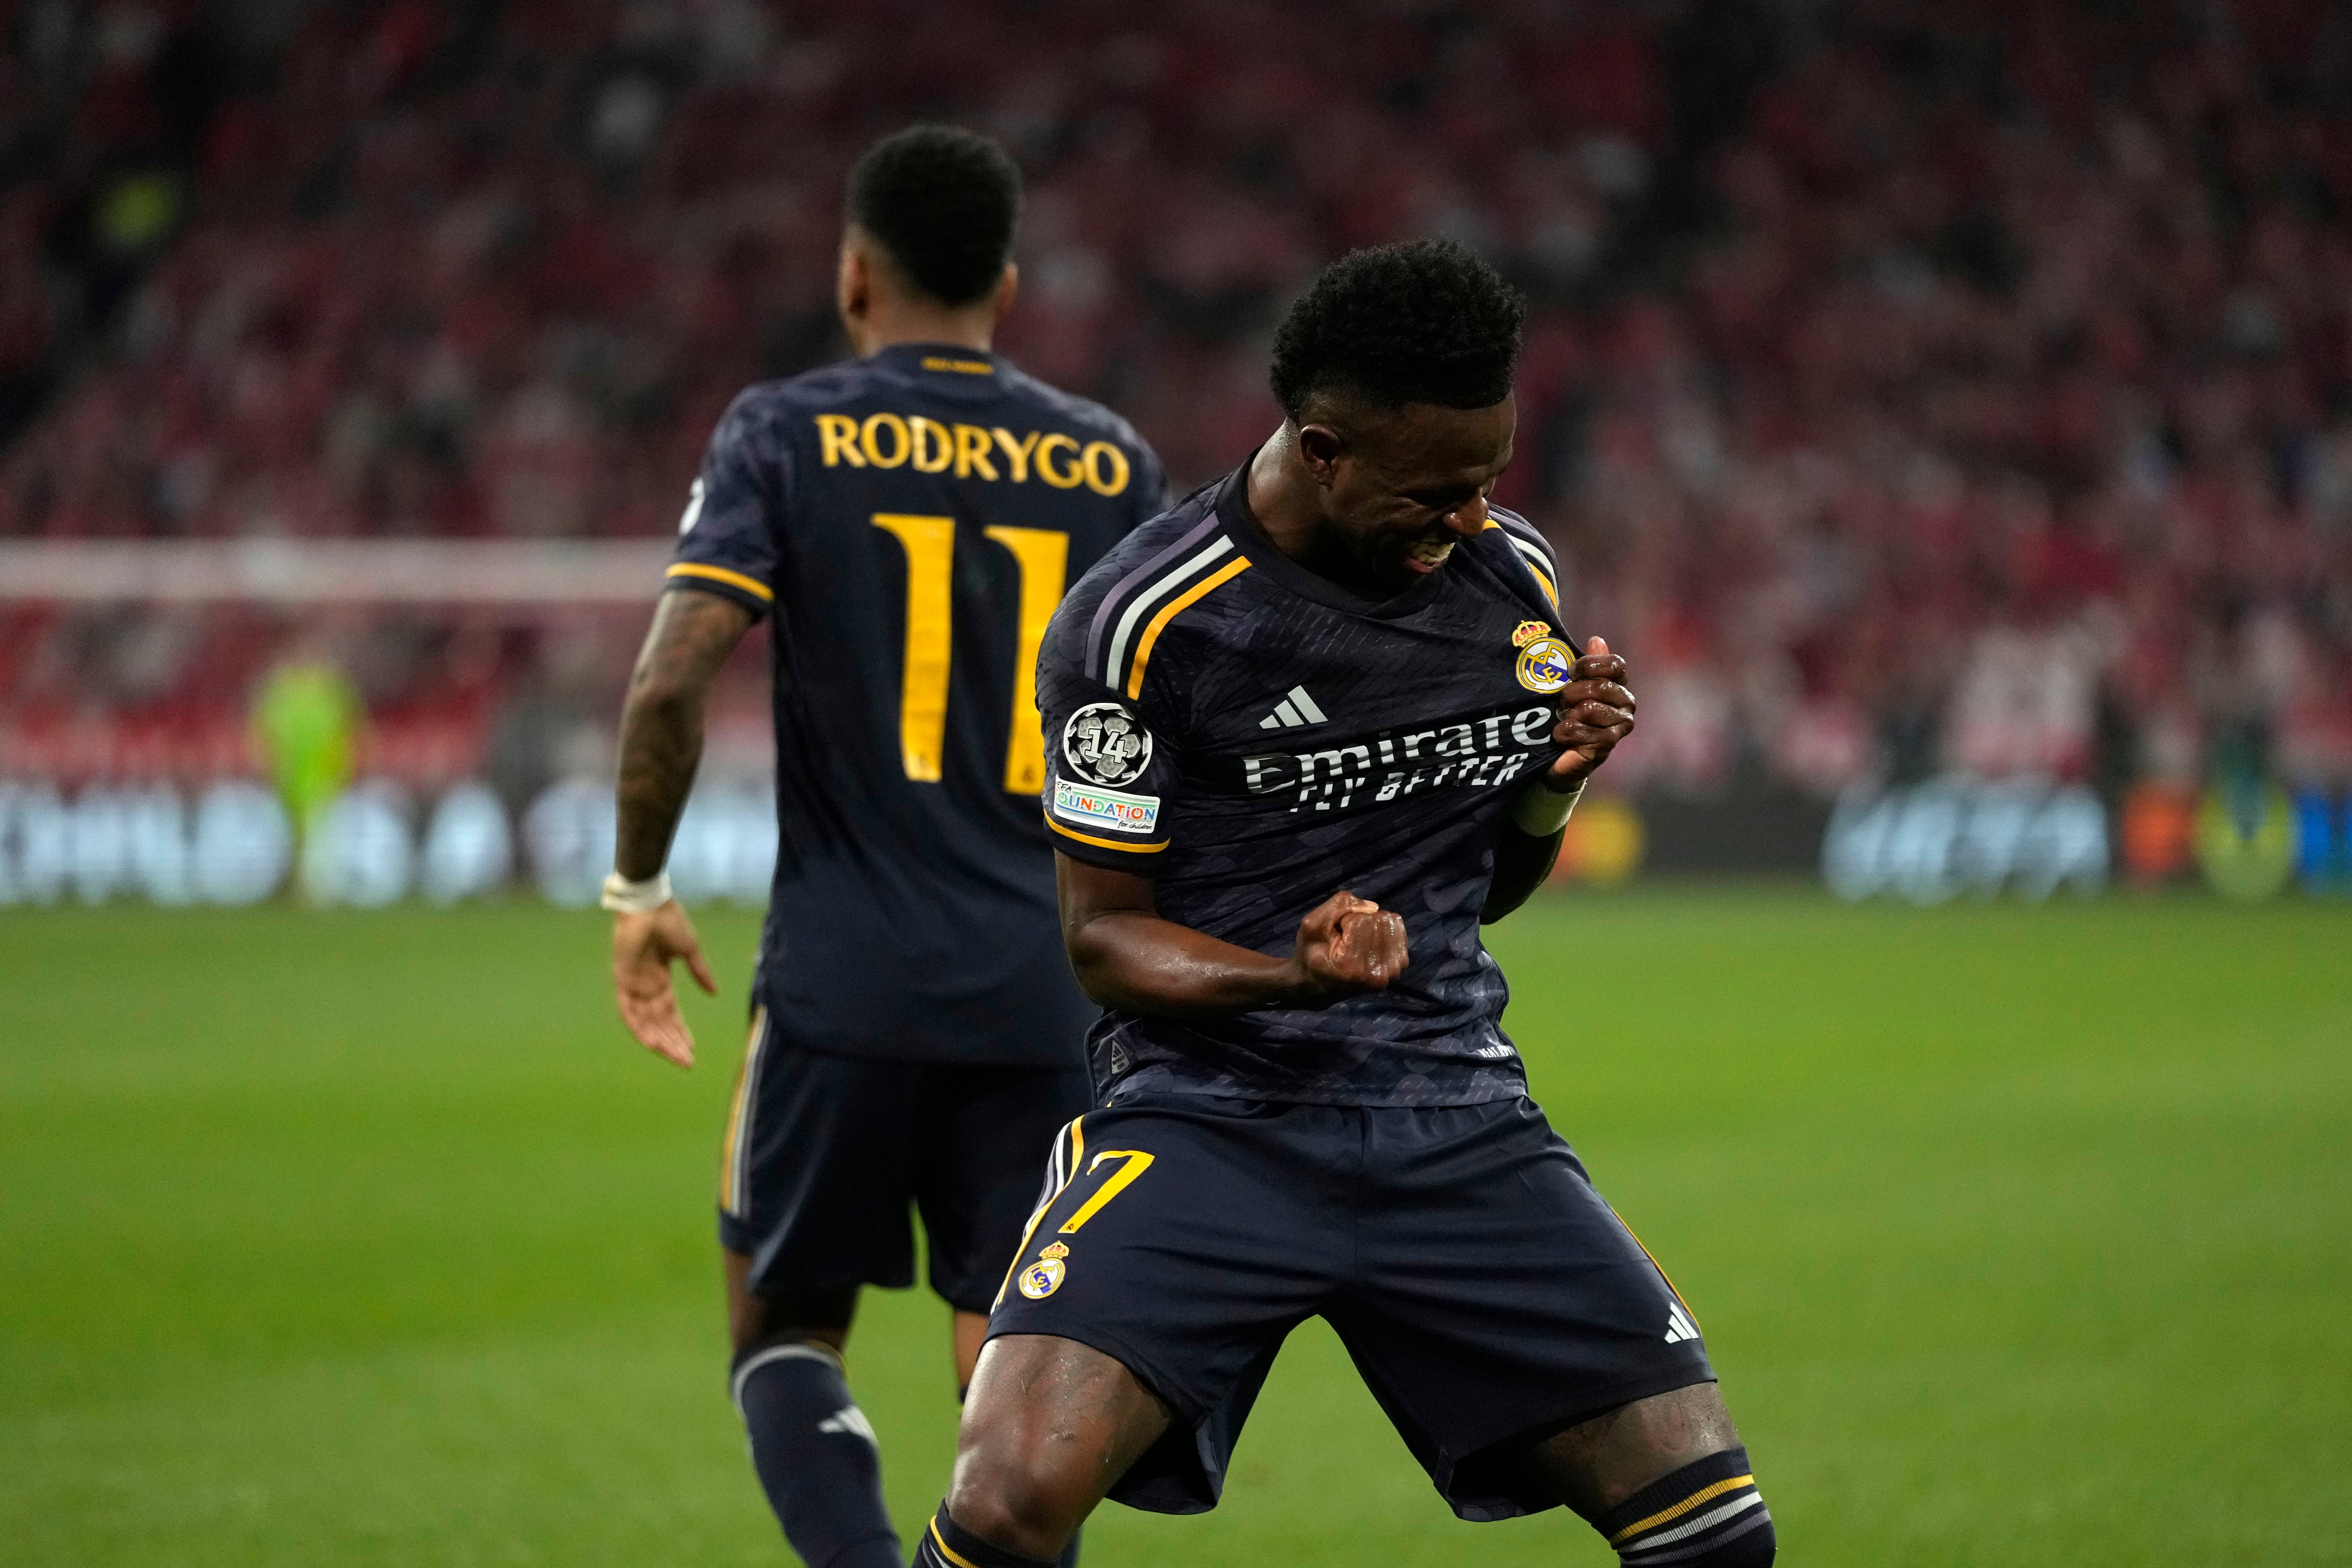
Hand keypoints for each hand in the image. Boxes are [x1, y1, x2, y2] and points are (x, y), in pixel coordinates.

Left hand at [612, 900, 717, 1067]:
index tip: (692, 1048)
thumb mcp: (689, 950)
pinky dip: (641, 1029)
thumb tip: (714, 993)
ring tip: (677, 1058)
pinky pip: (629, 1012)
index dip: (681, 1031)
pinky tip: (654, 1045)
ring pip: (646, 1023)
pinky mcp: (623, 980)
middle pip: (659, 1023)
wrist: (649, 903)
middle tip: (688, 1062)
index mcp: (660, 979)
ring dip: (661, 1041)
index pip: (670, 1013)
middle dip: (674, 1043)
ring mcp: (633, 985)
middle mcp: (645, 986)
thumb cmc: (668, 920)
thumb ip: (700, 972)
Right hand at [1286, 889, 1408, 1000]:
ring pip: (1391, 922)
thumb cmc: (1311, 953)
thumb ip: (1339, 905)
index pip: (1363, 919)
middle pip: (1380, 919)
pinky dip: (1383, 931)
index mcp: (1352, 966)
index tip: (1336, 938)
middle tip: (1346, 940)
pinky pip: (1399, 930)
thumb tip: (1373, 907)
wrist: (1319, 984)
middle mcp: (1377, 972)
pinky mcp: (1398, 967)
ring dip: (1373, 926)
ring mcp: (1391, 972)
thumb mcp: (1312, 924)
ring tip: (1357, 943)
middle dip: (1361, 922)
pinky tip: (1370, 944)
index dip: (1346, 920)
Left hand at [1547, 634, 1635, 788]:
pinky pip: (1582, 731)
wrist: (1559, 753)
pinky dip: (1565, 732)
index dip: (1590, 665)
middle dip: (1572, 694)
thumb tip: (1597, 640)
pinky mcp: (1608, 744)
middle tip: (1563, 704)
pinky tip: (1563, 736)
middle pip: (1600, 686)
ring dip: (1568, 715)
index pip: (1615, 665)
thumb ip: (1588, 665)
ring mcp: (1621, 725)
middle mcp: (1626, 702)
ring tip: (1564, 720)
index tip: (1570, 672)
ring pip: (1590, 708)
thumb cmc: (1567, 714)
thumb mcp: (1573, 686)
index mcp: (1619, 684)